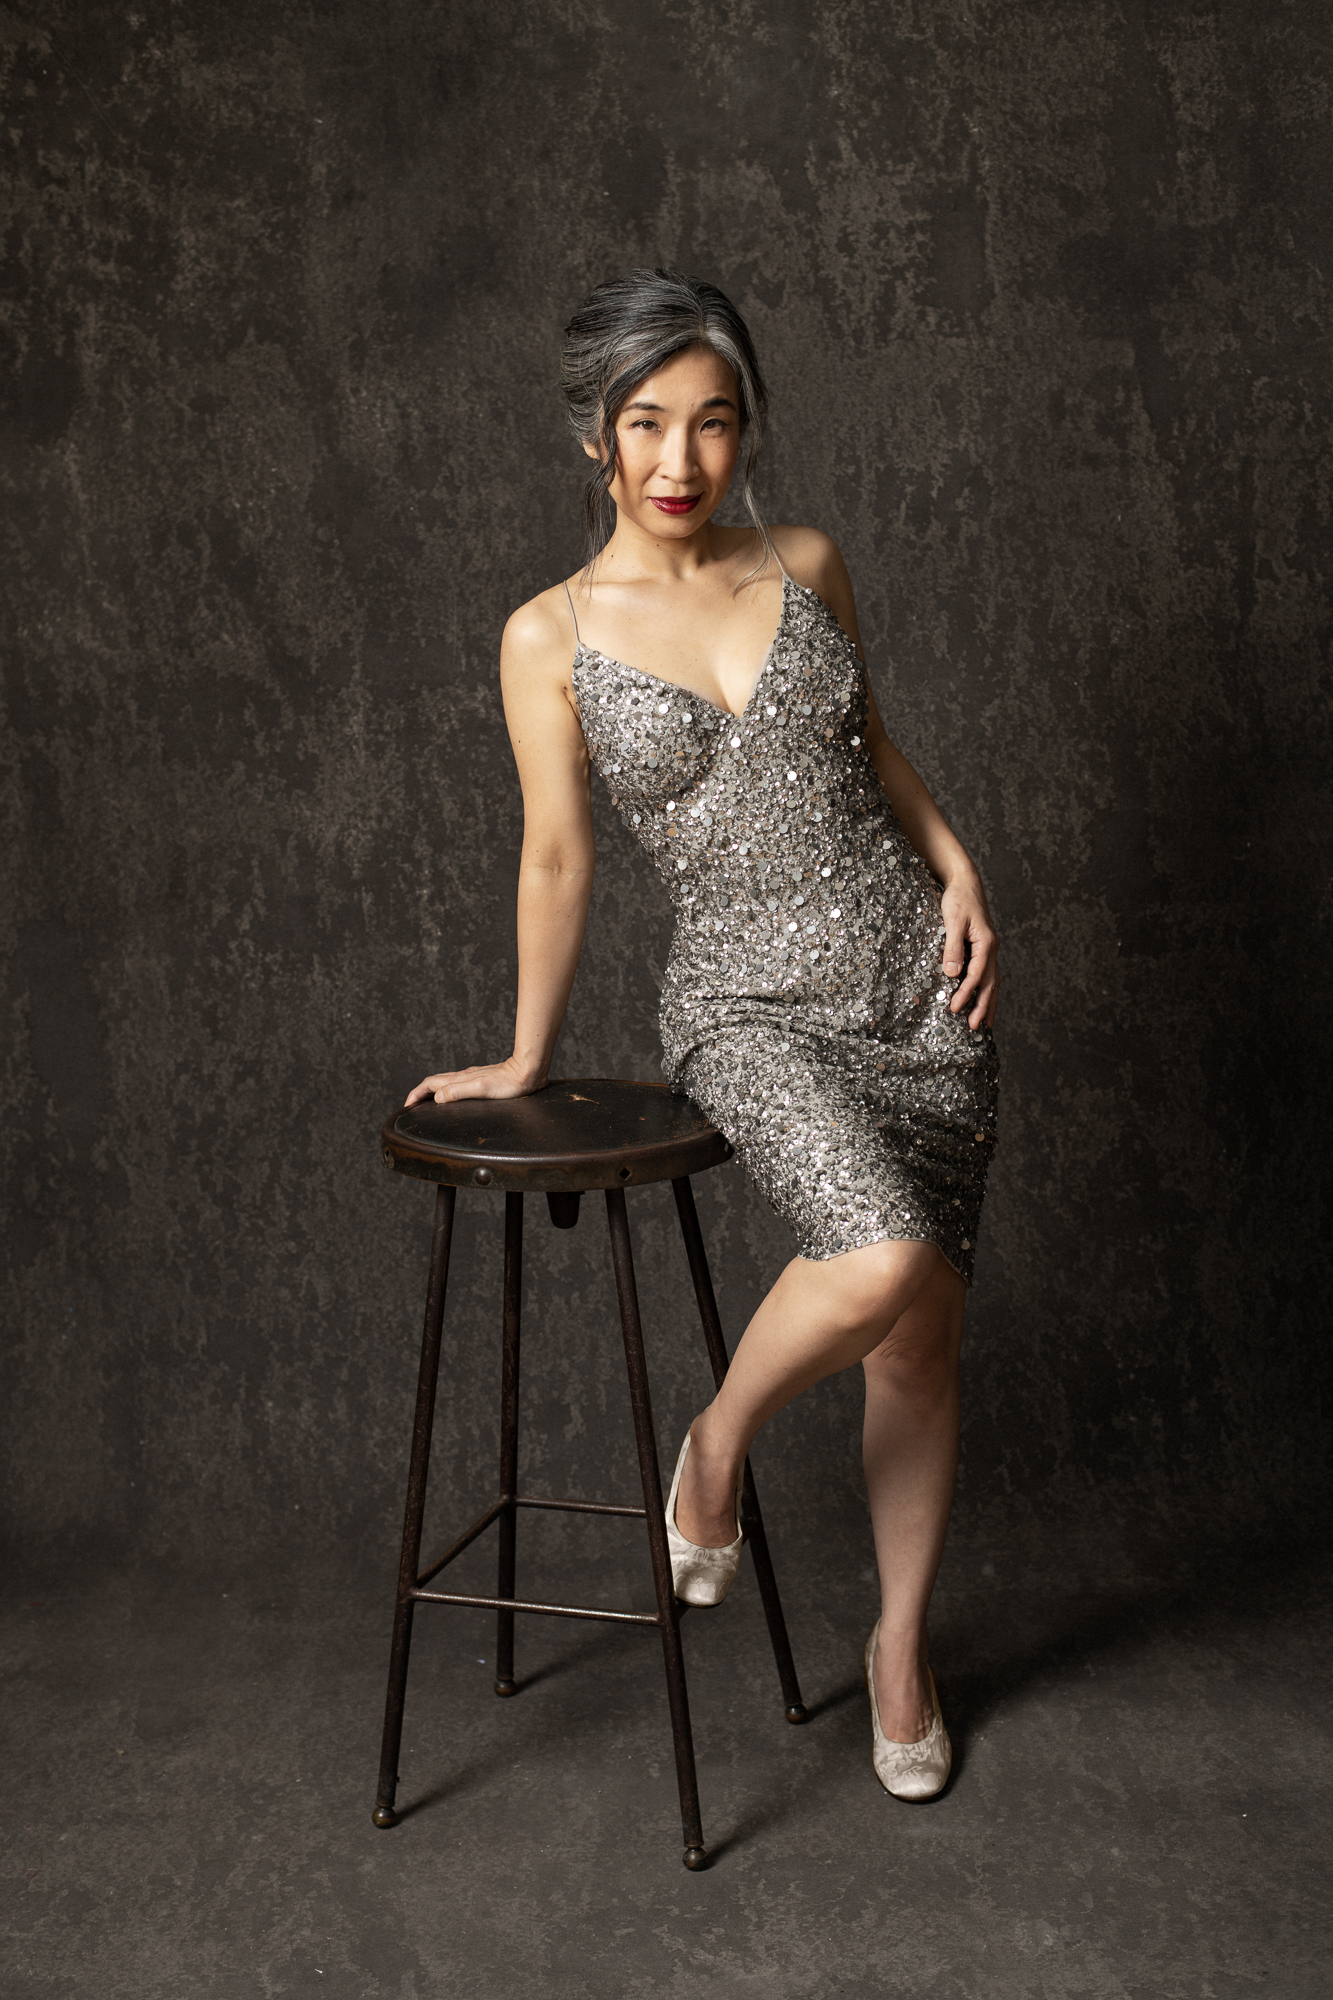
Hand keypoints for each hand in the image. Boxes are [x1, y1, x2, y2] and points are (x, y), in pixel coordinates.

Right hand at [404, 1055, 544, 1107]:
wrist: (529, 1071)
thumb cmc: (510, 1083)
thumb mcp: (482, 1089)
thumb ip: (459, 1092)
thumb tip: (436, 1097)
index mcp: (461, 1079)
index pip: (430, 1084)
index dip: (416, 1094)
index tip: (407, 1106)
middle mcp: (464, 1076)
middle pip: (434, 1082)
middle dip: (420, 1093)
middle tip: (411, 1105)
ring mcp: (473, 1077)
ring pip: (445, 1082)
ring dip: (432, 1091)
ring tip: (426, 1102)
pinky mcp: (482, 1079)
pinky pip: (457, 1084)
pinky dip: (446, 1090)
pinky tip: (452, 1096)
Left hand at [940, 876, 998, 1030]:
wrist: (965, 883)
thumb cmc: (958, 899)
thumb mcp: (952, 920)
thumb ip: (952, 947)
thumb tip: (952, 974)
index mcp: (986, 943)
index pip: (977, 974)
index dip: (966, 993)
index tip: (955, 1008)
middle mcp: (991, 949)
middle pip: (990, 983)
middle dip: (983, 1006)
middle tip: (976, 1028)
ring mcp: (989, 950)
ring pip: (992, 982)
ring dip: (988, 1003)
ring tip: (985, 1024)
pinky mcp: (983, 950)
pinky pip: (987, 975)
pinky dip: (986, 991)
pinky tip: (982, 1002)